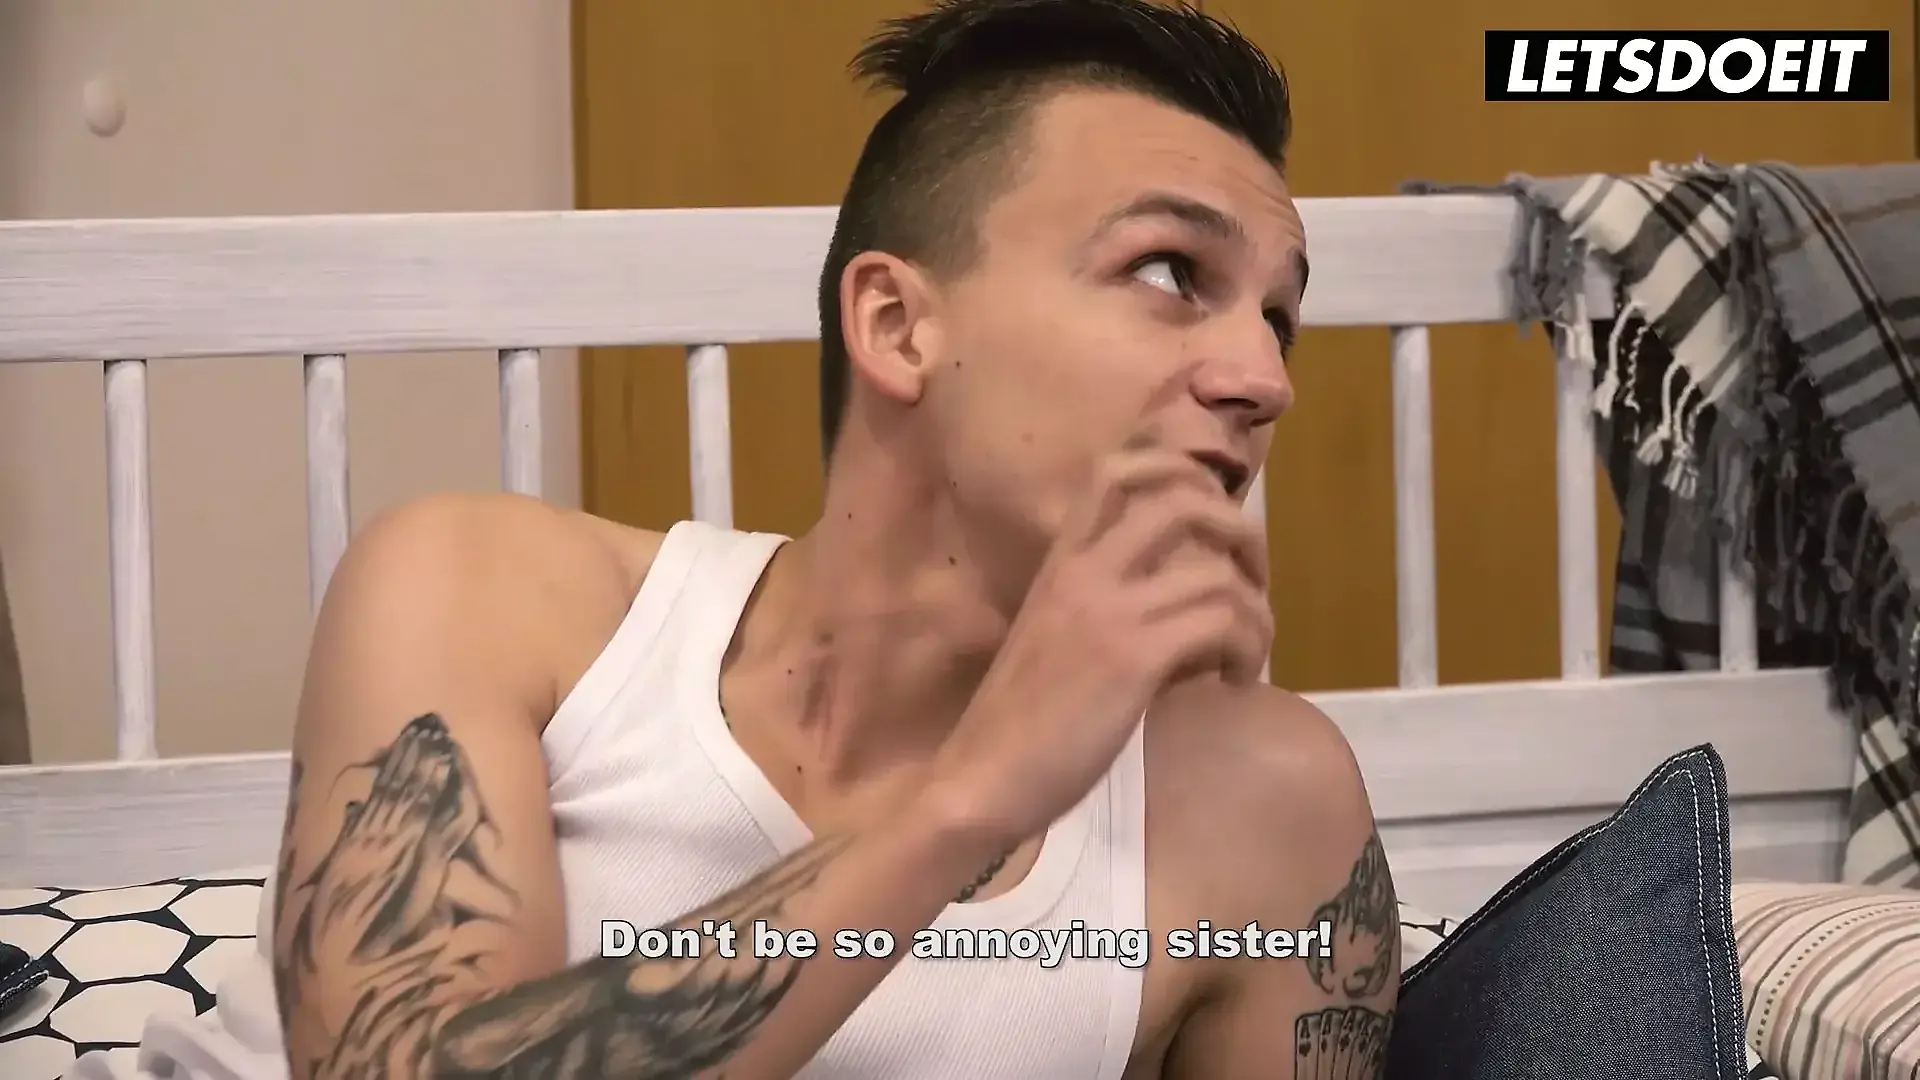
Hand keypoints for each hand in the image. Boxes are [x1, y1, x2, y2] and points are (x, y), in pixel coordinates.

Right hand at [928, 388, 1272, 848]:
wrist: (982, 778)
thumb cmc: (1020, 721)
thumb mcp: (1063, 638)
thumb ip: (1116, 606)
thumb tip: (1192, 609)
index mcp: (1062, 560)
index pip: (1117, 468)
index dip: (1181, 472)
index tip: (1210, 527)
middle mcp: (1085, 569)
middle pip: (1183, 496)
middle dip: (1240, 532)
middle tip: (1249, 585)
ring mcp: (1109, 611)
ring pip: (1219, 572)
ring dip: (1255, 612)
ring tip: (1247, 653)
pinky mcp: (1133, 659)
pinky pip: (1222, 623)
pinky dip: (1248, 650)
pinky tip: (1235, 683)